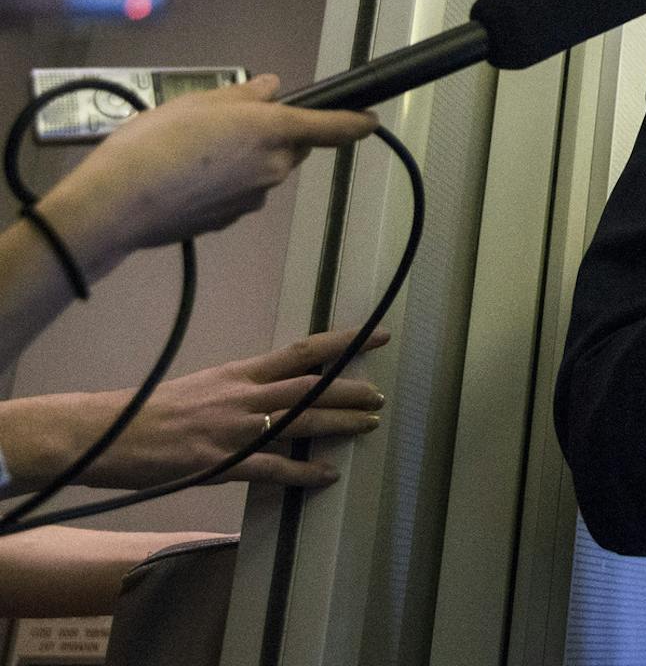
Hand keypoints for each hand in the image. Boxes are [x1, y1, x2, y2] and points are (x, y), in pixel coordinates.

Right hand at [0, 326, 388, 493]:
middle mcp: (242, 394)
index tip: (376, 333)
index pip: (300, 351)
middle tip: (380, 395)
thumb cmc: (145, 413)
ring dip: (339, 423)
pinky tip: (327, 475)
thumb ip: (236, 391)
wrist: (101, 432)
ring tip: (369, 424)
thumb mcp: (199, 389)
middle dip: (350, 389)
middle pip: (310, 385)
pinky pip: (273, 467)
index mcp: (236, 373)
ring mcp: (233, 427)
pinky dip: (303, 472)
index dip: (342, 342)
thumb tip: (267, 394)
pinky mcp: (220, 461)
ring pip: (301, 419)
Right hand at [44, 76, 375, 266]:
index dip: (355, 122)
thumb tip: (271, 89)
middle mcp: (274, 167)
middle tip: (228, 125)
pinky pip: (240, 194)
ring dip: (245, 160)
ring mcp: (255, 199)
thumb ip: (241, 95)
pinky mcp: (231, 221)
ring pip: (264, 171)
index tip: (371, 121)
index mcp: (274, 131)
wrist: (119, 203)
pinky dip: (224, 185)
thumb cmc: (157, 142)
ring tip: (195, 153)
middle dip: (275, 136)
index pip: (332, 127)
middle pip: (292, 148)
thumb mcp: (197, 102)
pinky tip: (188, 179)